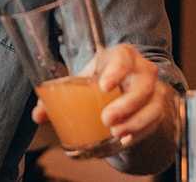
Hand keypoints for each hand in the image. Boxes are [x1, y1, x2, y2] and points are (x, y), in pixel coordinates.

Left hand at [31, 44, 171, 151]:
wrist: (125, 83)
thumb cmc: (100, 77)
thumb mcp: (83, 80)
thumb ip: (59, 95)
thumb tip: (38, 115)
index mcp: (121, 55)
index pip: (123, 57)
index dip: (116, 70)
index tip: (103, 87)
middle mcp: (142, 70)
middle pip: (143, 84)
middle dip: (127, 103)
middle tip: (106, 118)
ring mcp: (154, 89)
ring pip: (152, 105)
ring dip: (135, 121)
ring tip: (114, 132)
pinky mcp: (157, 109)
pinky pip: (154, 121)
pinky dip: (140, 132)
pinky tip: (125, 139)